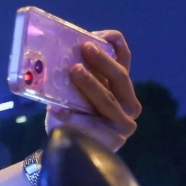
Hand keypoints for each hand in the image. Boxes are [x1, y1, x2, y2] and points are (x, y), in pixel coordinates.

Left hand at [45, 30, 140, 150]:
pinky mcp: (113, 140)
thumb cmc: (72, 117)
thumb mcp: (76, 94)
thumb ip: (76, 78)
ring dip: (90, 84)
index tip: (99, 34)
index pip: (124, 61)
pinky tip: (56, 110)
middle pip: (119, 77)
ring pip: (107, 99)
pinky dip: (72, 116)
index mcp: (122, 89)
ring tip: (74, 71)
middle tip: (84, 48)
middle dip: (102, 61)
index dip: (115, 45)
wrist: (67, 150)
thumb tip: (56, 55)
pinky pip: (90, 124)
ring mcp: (123, 123)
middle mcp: (129, 104)